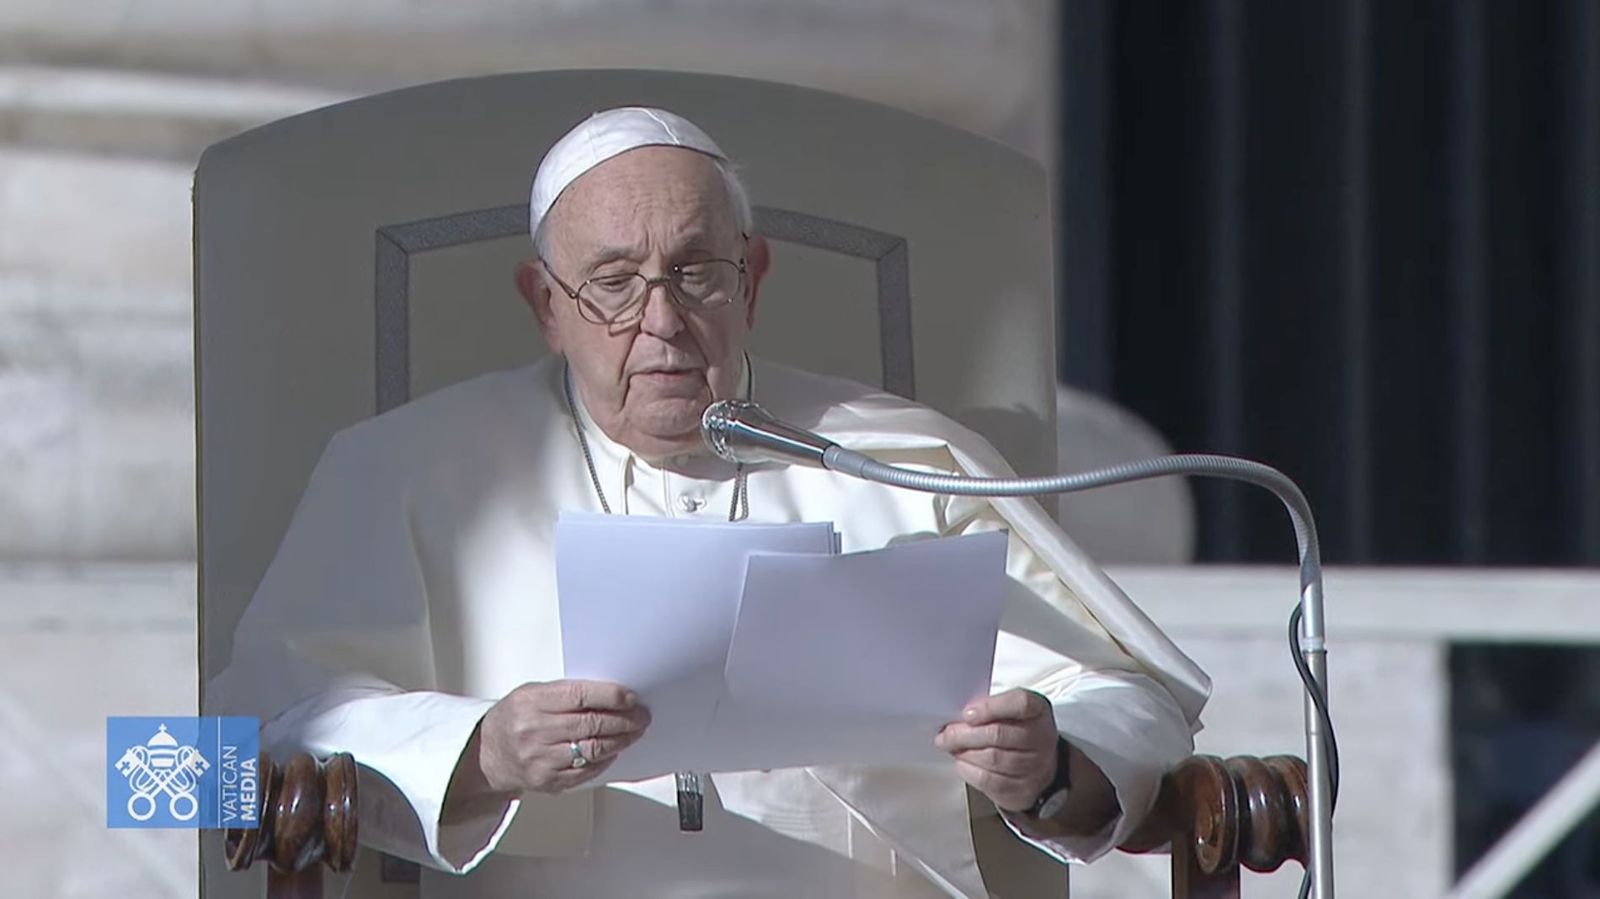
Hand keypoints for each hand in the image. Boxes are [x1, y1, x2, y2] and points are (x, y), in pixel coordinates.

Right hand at [477, 680, 650, 793]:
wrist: (488, 753)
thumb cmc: (515, 718)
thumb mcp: (533, 693)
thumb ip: (567, 693)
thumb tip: (611, 694)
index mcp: (531, 703)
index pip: (580, 696)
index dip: (611, 697)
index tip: (631, 697)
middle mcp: (534, 732)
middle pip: (591, 725)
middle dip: (624, 720)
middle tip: (641, 716)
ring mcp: (541, 760)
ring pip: (593, 750)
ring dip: (620, 741)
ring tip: (634, 732)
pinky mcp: (548, 782)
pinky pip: (586, 771)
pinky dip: (605, 760)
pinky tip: (614, 751)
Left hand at [934, 688, 1057, 811]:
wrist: (1038, 766)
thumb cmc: (1017, 731)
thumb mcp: (1010, 712)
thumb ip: (988, 709)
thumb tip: (956, 717)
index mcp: (1038, 710)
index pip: (1019, 703)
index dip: (990, 708)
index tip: (966, 713)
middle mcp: (1042, 738)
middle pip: (998, 734)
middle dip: (964, 734)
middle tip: (946, 734)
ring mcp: (1035, 766)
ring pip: (992, 759)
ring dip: (964, 753)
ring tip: (951, 747)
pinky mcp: (1022, 790)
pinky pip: (989, 780)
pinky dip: (969, 770)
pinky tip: (962, 762)